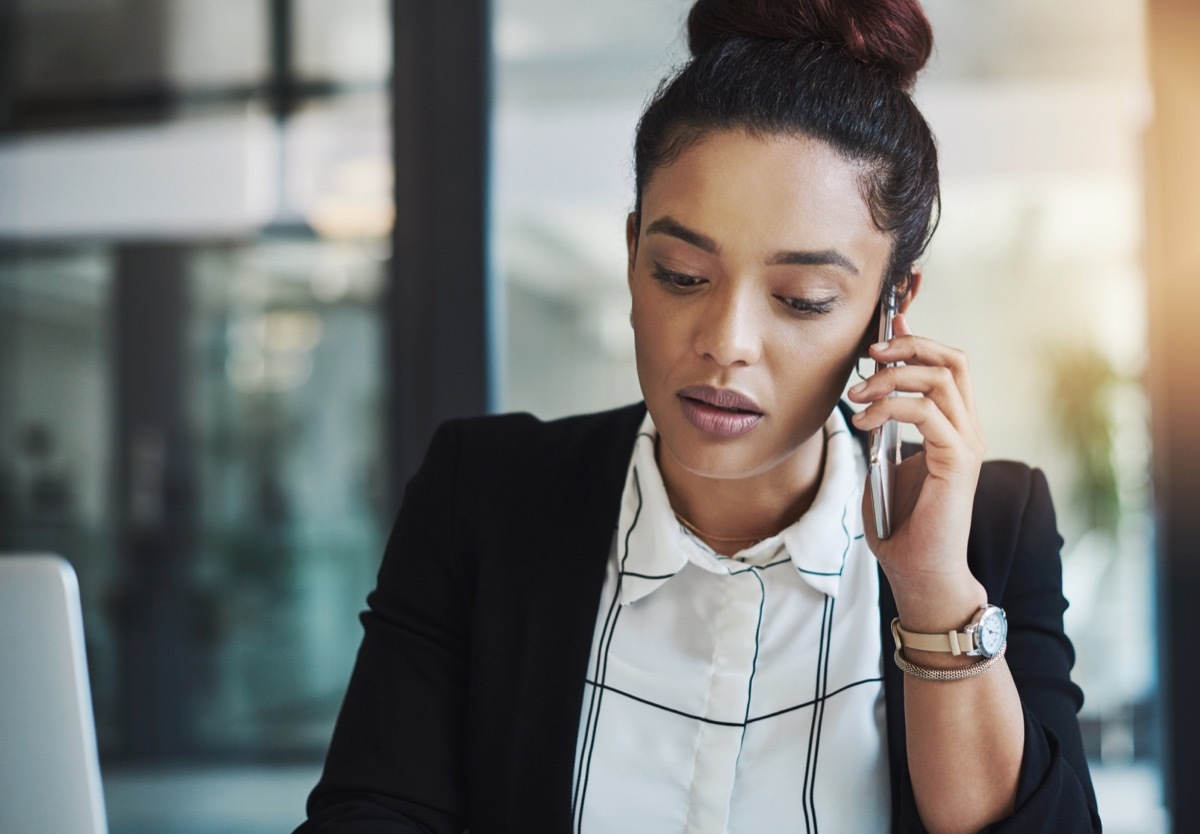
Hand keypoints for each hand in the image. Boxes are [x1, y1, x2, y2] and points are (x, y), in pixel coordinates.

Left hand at [845, 314, 987, 630]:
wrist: (919, 570)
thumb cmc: (901, 524)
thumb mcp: (883, 461)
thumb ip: (881, 426)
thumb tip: (864, 392)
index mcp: (952, 426)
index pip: (945, 365)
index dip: (916, 340)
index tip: (882, 329)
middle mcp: (966, 429)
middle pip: (952, 360)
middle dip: (909, 345)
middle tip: (869, 354)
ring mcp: (966, 443)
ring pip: (941, 379)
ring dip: (891, 378)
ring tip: (857, 395)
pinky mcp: (957, 461)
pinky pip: (926, 412)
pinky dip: (890, 407)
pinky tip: (864, 420)